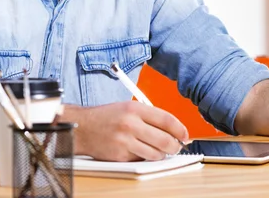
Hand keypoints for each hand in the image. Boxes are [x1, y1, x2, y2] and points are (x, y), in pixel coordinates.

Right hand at [68, 101, 188, 161]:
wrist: (83, 128)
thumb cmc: (107, 117)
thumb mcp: (129, 108)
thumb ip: (150, 116)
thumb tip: (173, 129)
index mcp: (135, 109)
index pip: (166, 119)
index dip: (180, 129)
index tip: (185, 135)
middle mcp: (130, 125)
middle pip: (164, 140)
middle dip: (175, 146)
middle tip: (176, 146)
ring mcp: (125, 142)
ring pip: (156, 154)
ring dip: (162, 154)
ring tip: (159, 150)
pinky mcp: (120, 156)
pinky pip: (141, 160)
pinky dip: (145, 157)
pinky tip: (141, 151)